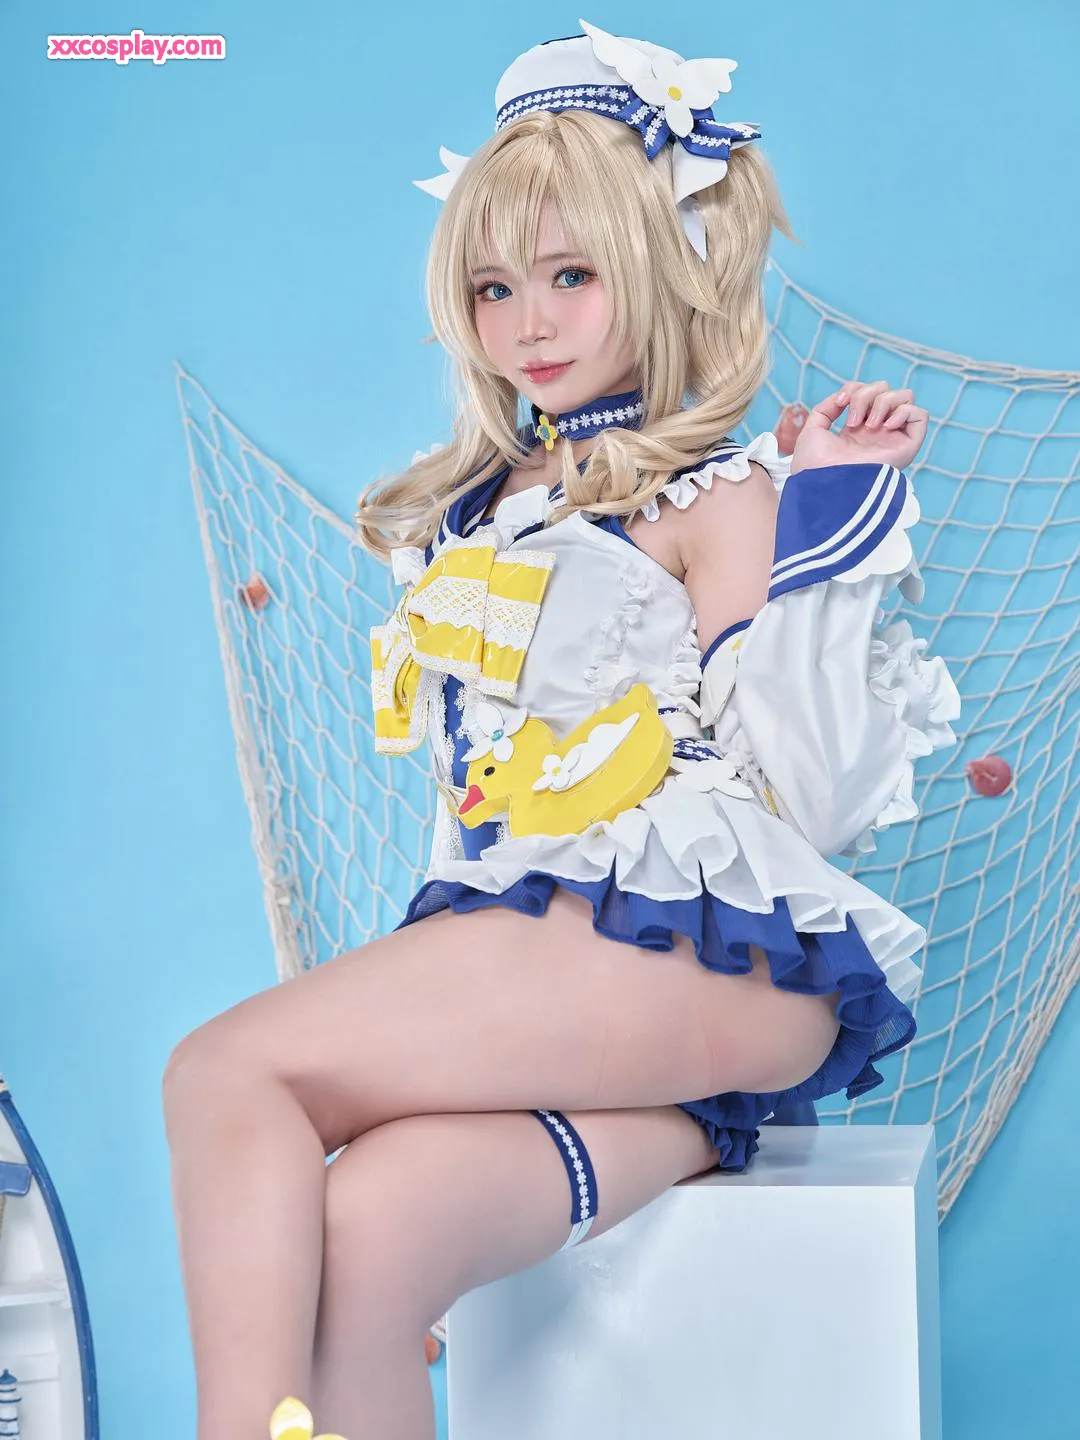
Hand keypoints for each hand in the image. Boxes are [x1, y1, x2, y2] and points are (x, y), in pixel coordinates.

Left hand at [789, 380, 928, 474]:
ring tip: (868, 426)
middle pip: (886, 390)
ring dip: (883, 402)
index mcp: (857, 428)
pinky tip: (886, 426)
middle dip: (866, 394)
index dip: (854, 388)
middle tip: (853, 420)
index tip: (840, 402)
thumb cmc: (815, 464)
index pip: (868, 391)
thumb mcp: (814, 429)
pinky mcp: (908, 445)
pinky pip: (920, 414)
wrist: (824, 483)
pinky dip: (904, 411)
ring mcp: (893, 437)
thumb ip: (827, 408)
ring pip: (905, 397)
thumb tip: (845, 398)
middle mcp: (878, 431)